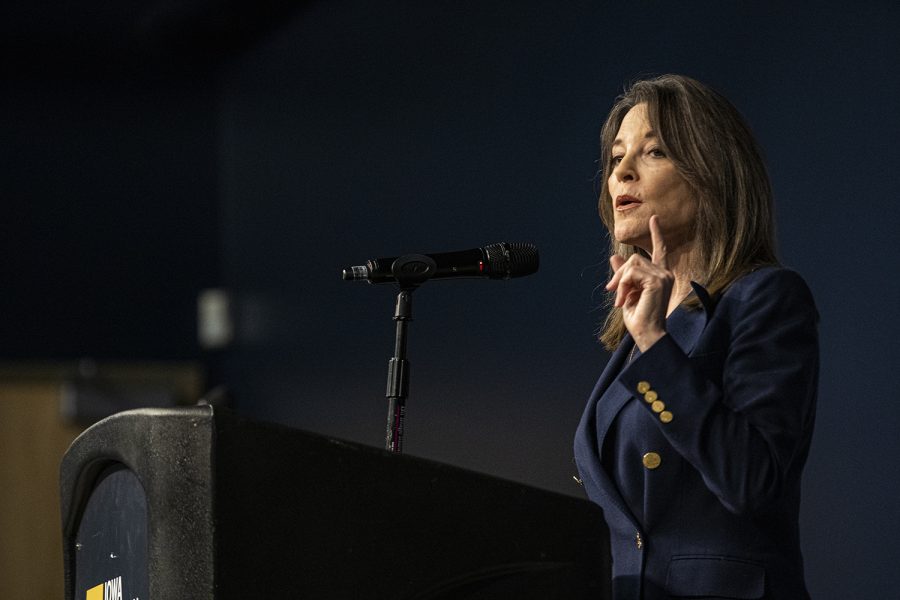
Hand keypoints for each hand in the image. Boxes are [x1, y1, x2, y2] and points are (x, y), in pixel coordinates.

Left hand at [605, 215, 673, 351]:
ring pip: (632, 265)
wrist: (647, 334)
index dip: (656, 234)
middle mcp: (665, 273)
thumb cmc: (639, 317)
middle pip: (635, 259)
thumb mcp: (627, 292)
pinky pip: (631, 273)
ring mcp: (663, 276)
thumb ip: (624, 275)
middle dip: (619, 274)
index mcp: (661, 276)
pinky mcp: (657, 280)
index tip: (654, 219)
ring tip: (621, 300)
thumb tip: (615, 257)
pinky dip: (622, 286)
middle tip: (611, 291)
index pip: (660, 251)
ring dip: (620, 282)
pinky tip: (624, 300)